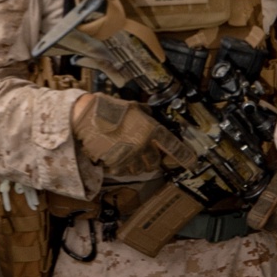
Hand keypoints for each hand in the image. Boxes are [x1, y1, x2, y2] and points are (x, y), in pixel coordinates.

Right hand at [70, 93, 188, 174]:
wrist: (85, 117)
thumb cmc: (107, 108)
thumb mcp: (131, 106)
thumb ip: (144, 113)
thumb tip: (149, 114)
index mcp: (149, 130)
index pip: (172, 145)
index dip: (184, 155)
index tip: (192, 163)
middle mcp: (141, 146)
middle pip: (153, 162)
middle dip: (151, 159)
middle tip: (144, 153)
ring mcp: (128, 157)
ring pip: (138, 169)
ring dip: (136, 164)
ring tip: (127, 153)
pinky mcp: (113, 164)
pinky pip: (122, 170)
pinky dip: (121, 166)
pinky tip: (114, 155)